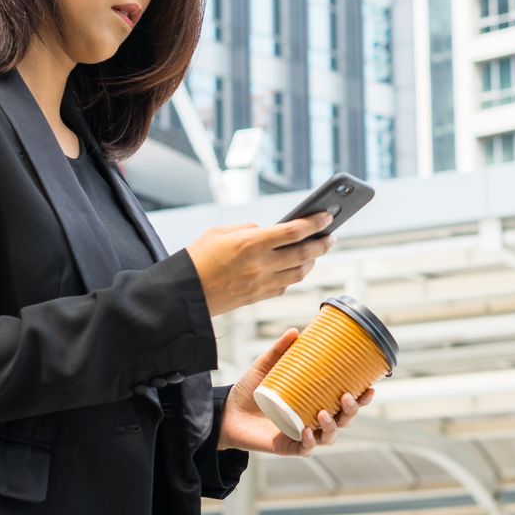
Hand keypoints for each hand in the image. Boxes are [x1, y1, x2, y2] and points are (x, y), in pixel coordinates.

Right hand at [187, 214, 335, 317]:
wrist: (183, 294)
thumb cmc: (197, 258)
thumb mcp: (219, 232)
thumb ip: (246, 229)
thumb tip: (266, 230)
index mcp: (251, 243)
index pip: (294, 231)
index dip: (315, 222)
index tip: (327, 216)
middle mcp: (261, 265)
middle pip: (304, 253)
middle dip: (322, 243)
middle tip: (331, 236)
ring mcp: (262, 284)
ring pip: (299, 272)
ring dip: (312, 261)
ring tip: (316, 251)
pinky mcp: (258, 297)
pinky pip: (285, 286)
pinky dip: (294, 276)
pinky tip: (294, 267)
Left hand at [218, 329, 375, 455]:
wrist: (227, 413)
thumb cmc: (250, 391)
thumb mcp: (266, 367)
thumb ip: (280, 350)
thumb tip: (296, 331)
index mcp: (316, 402)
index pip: (345, 402)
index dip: (362, 399)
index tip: (371, 387)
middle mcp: (313, 420)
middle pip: (344, 420)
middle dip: (352, 411)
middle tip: (348, 396)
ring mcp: (302, 435)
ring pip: (329, 437)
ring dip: (332, 426)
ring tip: (324, 413)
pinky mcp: (287, 447)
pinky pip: (305, 449)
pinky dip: (310, 442)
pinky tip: (308, 432)